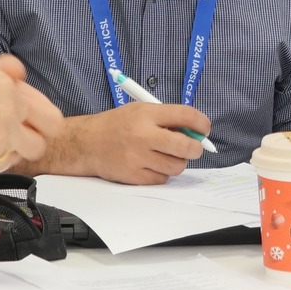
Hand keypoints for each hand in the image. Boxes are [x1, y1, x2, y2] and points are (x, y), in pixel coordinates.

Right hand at [35, 102, 212, 184]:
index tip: (204, 129)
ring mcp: (138, 158)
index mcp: (147, 114)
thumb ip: (167, 118)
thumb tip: (196, 132)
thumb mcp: (141, 111)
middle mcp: (143, 135)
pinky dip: (162, 173)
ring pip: (177, 166)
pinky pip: (162, 178)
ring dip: (178, 161)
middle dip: (195, 148)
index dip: (201, 123)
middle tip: (193, 147)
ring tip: (167, 155)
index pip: (186, 116)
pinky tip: (151, 164)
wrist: (86, 143)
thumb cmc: (118, 125)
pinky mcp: (134, 176)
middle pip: (186, 146)